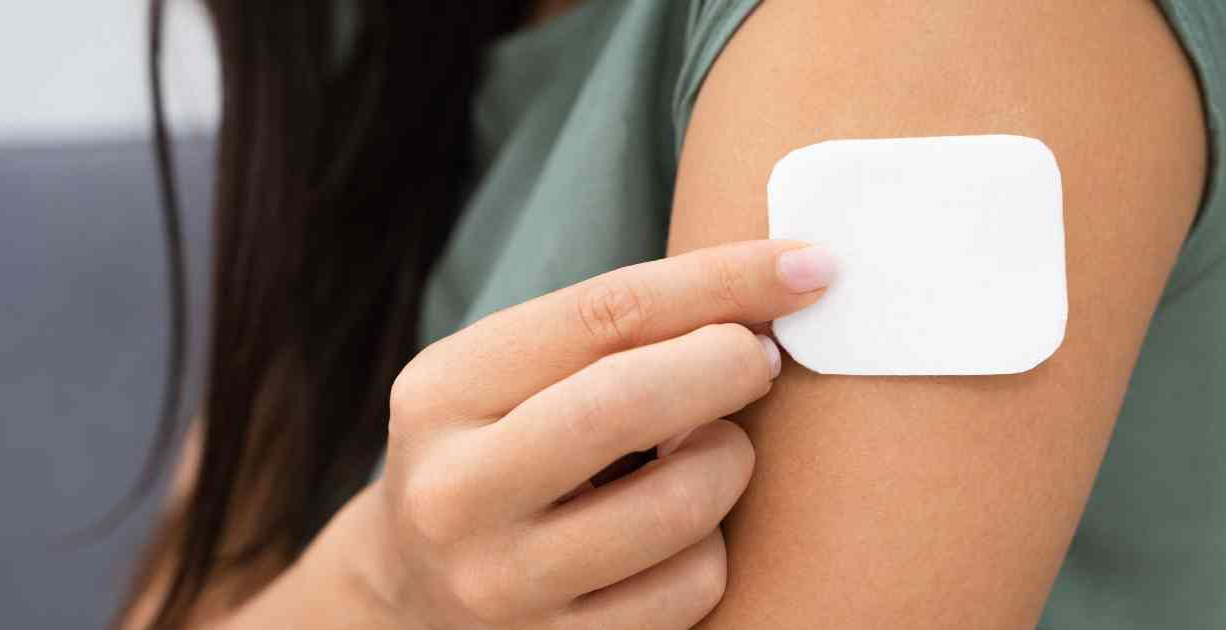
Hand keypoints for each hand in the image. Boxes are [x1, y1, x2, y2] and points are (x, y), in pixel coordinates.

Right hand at [344, 240, 833, 628]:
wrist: (417, 592)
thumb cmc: (502, 451)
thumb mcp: (515, 376)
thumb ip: (617, 333)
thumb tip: (773, 287)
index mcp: (444, 391)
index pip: (602, 313)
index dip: (721, 281)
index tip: (807, 264)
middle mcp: (455, 492)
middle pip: (627, 403)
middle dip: (727, 366)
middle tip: (763, 360)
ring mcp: (501, 586)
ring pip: (679, 508)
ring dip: (728, 464)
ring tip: (712, 450)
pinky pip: (690, 590)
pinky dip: (713, 550)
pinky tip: (683, 533)